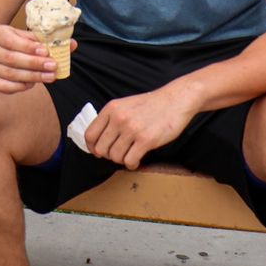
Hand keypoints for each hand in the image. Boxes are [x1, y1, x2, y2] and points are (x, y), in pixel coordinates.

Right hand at [0, 25, 68, 93]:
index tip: (45, 51)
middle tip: (53, 65)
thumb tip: (72, 44)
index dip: (28, 47)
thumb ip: (48, 40)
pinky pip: (6, 87)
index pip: (11, 40)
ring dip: (33, 76)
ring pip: (11, 74)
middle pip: (12, 59)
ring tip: (50, 76)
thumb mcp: (30, 37)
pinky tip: (33, 84)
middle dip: (34, 63)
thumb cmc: (18, 43)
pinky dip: (20, 86)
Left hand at [84, 84, 199, 169]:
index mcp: (111, 109)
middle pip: (101, 149)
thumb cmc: (151, 104)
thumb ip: (111, 118)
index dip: (92, 148)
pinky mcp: (146, 140)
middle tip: (119, 153)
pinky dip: (132, 164)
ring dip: (121, 160)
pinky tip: (137, 160)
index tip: (98, 152)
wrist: (176, 100)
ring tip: (129, 155)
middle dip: (109, 155)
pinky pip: (130, 161)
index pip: (90, 135)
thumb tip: (99, 140)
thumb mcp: (125, 105)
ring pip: (115, 157)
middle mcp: (119, 118)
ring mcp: (132, 129)